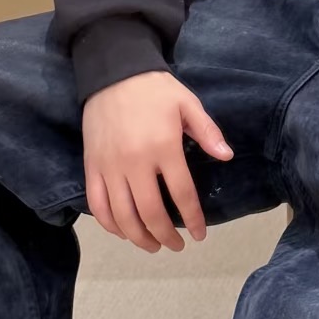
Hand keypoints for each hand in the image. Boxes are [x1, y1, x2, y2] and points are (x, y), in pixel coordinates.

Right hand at [82, 70, 231, 252]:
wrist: (113, 73)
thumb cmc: (155, 89)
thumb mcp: (188, 104)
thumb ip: (207, 133)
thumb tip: (226, 157)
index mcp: (163, 148)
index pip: (181, 195)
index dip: (192, 219)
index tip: (199, 234)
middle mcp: (135, 163)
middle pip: (151, 213)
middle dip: (166, 236)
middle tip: (177, 246)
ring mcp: (110, 167)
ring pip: (122, 216)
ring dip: (138, 238)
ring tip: (153, 246)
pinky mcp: (92, 167)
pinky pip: (97, 205)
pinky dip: (109, 224)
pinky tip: (123, 232)